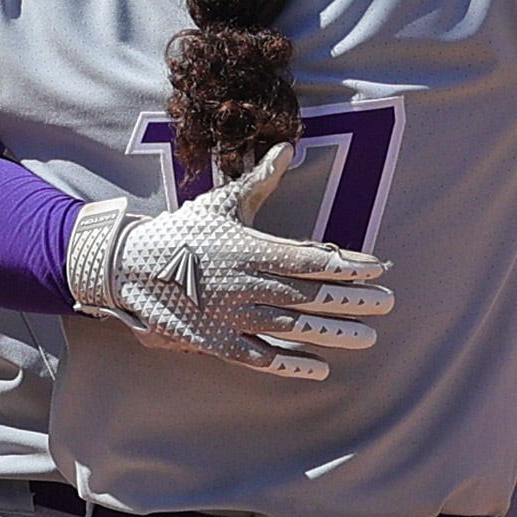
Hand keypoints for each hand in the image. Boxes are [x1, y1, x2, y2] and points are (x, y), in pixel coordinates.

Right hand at [65, 144, 394, 379]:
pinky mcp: (215, 342)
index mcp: (249, 247)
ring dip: (333, 333)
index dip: (346, 263)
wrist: (128, 267)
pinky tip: (320, 368)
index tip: (378, 267)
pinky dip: (291, 365)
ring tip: (368, 337)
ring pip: (292, 328)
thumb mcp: (221, 203)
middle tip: (389, 303)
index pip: (309, 257)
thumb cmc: (181, 232)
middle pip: (310, 294)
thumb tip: (288, 148)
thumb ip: (260, 181)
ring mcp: (231, 315)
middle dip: (352, 300)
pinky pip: (260, 358)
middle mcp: (245, 282)